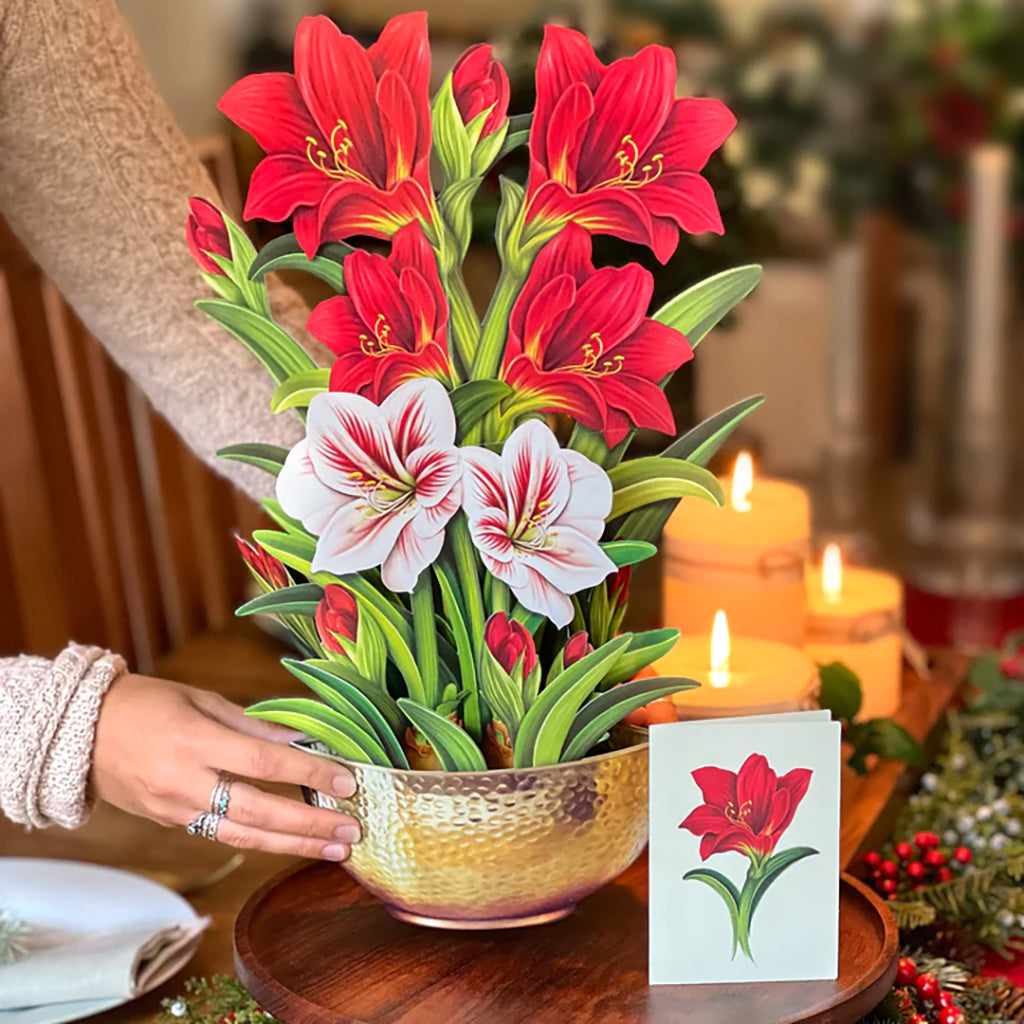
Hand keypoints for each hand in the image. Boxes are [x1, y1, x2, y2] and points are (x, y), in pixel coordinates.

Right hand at [92, 674, 358, 859]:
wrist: (80, 732)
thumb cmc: (148, 704)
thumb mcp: (202, 700)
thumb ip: (253, 726)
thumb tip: (302, 741)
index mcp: (195, 741)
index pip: (263, 762)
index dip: (308, 773)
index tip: (346, 781)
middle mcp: (185, 782)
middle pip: (258, 812)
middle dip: (309, 825)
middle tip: (351, 832)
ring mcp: (174, 809)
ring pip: (242, 837)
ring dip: (293, 845)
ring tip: (333, 849)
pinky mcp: (169, 823)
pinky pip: (221, 836)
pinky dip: (260, 840)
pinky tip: (292, 842)